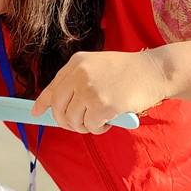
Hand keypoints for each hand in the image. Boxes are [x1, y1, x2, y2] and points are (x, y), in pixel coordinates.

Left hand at [31, 49, 172, 133]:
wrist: (154, 71)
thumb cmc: (128, 72)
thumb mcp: (98, 66)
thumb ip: (78, 80)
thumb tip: (58, 105)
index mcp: (77, 62)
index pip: (52, 86)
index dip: (43, 102)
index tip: (36, 113)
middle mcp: (79, 74)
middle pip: (58, 107)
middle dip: (66, 122)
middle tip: (80, 125)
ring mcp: (90, 89)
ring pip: (72, 119)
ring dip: (84, 126)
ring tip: (100, 120)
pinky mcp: (102, 104)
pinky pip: (90, 126)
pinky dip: (98, 128)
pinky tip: (110, 120)